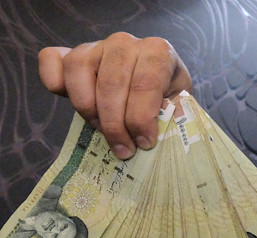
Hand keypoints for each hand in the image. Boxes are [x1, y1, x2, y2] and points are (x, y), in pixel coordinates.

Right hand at [38, 32, 191, 158]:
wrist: (156, 82)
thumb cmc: (167, 96)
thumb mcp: (178, 105)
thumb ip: (170, 115)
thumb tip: (157, 132)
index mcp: (157, 51)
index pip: (146, 84)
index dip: (141, 118)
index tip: (144, 143)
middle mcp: (125, 43)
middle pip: (111, 83)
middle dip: (115, 124)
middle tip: (123, 148)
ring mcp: (96, 45)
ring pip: (79, 70)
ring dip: (87, 108)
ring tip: (102, 130)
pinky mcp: (71, 52)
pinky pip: (52, 59)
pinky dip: (53, 80)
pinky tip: (66, 100)